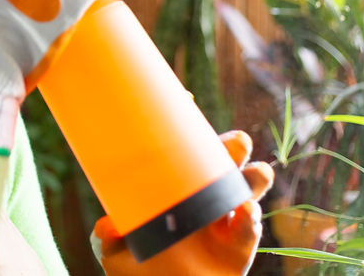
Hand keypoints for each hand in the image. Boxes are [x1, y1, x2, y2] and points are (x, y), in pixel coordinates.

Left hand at [94, 131, 273, 275]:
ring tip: (258, 173)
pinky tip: (246, 212)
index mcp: (176, 191)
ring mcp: (224, 225)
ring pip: (246, 193)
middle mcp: (203, 202)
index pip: (186, 154)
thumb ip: (109, 239)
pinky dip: (251, 221)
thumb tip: (105, 226)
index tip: (187, 105)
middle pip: (222, 166)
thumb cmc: (141, 273)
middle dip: (233, 149)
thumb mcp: (118, 253)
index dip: (190, 131)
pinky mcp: (239, 250)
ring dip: (254, 179)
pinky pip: (249, 232)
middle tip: (237, 141)